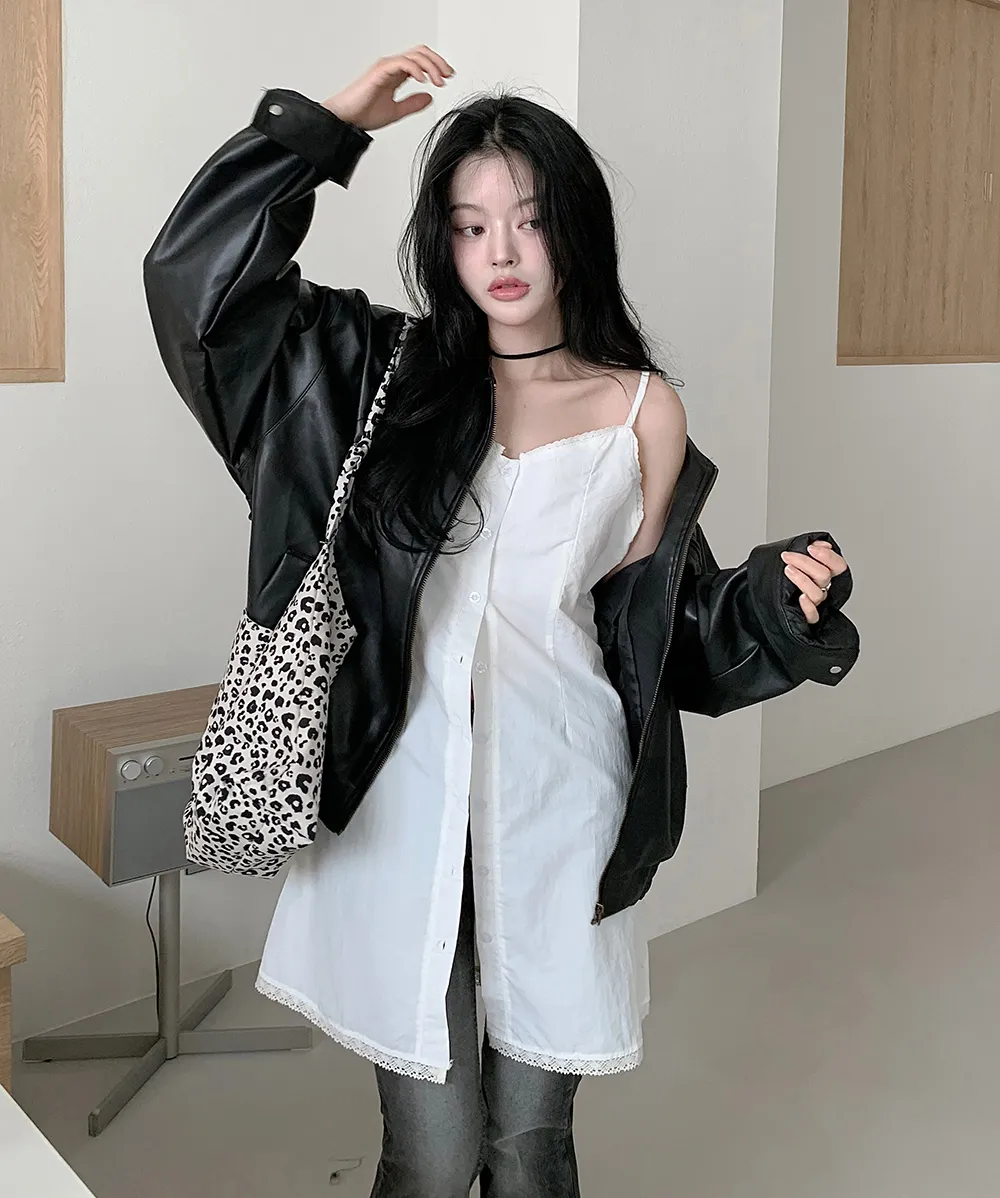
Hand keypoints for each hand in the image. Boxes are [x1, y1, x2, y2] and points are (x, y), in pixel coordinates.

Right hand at [322, 46, 454, 130]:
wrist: (346, 119)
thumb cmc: (363, 113)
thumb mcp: (396, 111)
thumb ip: (413, 104)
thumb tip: (430, 97)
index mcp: (396, 74)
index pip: (421, 61)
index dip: (437, 66)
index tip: (448, 77)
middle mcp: (392, 66)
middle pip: (421, 53)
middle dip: (438, 62)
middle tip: (449, 76)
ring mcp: (386, 67)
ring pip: (414, 56)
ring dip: (431, 66)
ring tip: (439, 81)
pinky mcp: (380, 71)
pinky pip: (402, 63)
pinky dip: (415, 69)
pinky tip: (424, 81)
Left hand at [781, 541, 848, 625]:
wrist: (767, 596)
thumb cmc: (783, 576)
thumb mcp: (796, 559)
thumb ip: (810, 550)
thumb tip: (821, 544)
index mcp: (826, 574)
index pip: (838, 566)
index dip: (828, 556)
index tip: (810, 548)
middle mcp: (823, 588)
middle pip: (824, 576)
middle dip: (805, 563)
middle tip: (787, 556)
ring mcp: (816, 603)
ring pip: (817, 594)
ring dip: (802, 580)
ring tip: (787, 570)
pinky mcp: (807, 617)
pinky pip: (813, 616)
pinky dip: (808, 607)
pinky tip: (800, 598)